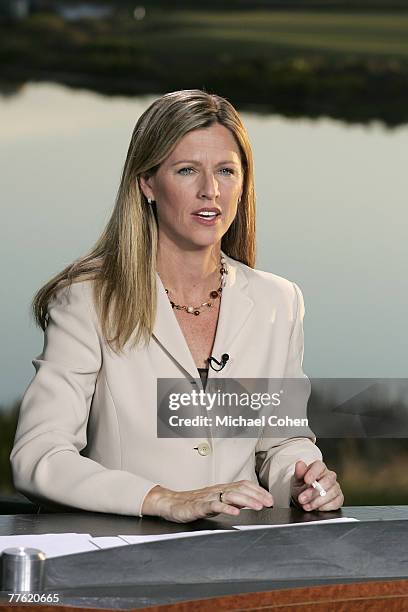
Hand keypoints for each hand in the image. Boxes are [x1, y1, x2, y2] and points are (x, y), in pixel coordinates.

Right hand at [141, 480, 273, 522]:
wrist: (173, 504)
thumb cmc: (195, 502)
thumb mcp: (217, 500)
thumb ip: (233, 500)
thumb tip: (251, 500)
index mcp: (223, 488)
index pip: (244, 485)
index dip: (258, 490)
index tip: (270, 499)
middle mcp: (218, 490)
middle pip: (240, 489)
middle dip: (257, 495)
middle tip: (269, 503)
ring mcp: (209, 497)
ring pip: (230, 495)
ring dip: (246, 501)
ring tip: (258, 507)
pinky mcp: (200, 506)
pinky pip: (214, 506)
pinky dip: (226, 508)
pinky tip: (235, 513)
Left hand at [290, 460, 343, 511]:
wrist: (304, 497)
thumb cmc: (302, 486)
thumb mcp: (297, 479)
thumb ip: (299, 472)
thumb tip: (299, 464)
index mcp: (319, 467)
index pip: (319, 466)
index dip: (313, 473)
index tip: (306, 480)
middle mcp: (330, 476)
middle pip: (328, 481)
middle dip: (314, 492)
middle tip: (302, 498)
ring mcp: (336, 487)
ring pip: (332, 493)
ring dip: (317, 502)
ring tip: (306, 505)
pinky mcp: (339, 498)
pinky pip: (336, 503)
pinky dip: (325, 507)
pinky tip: (316, 508)